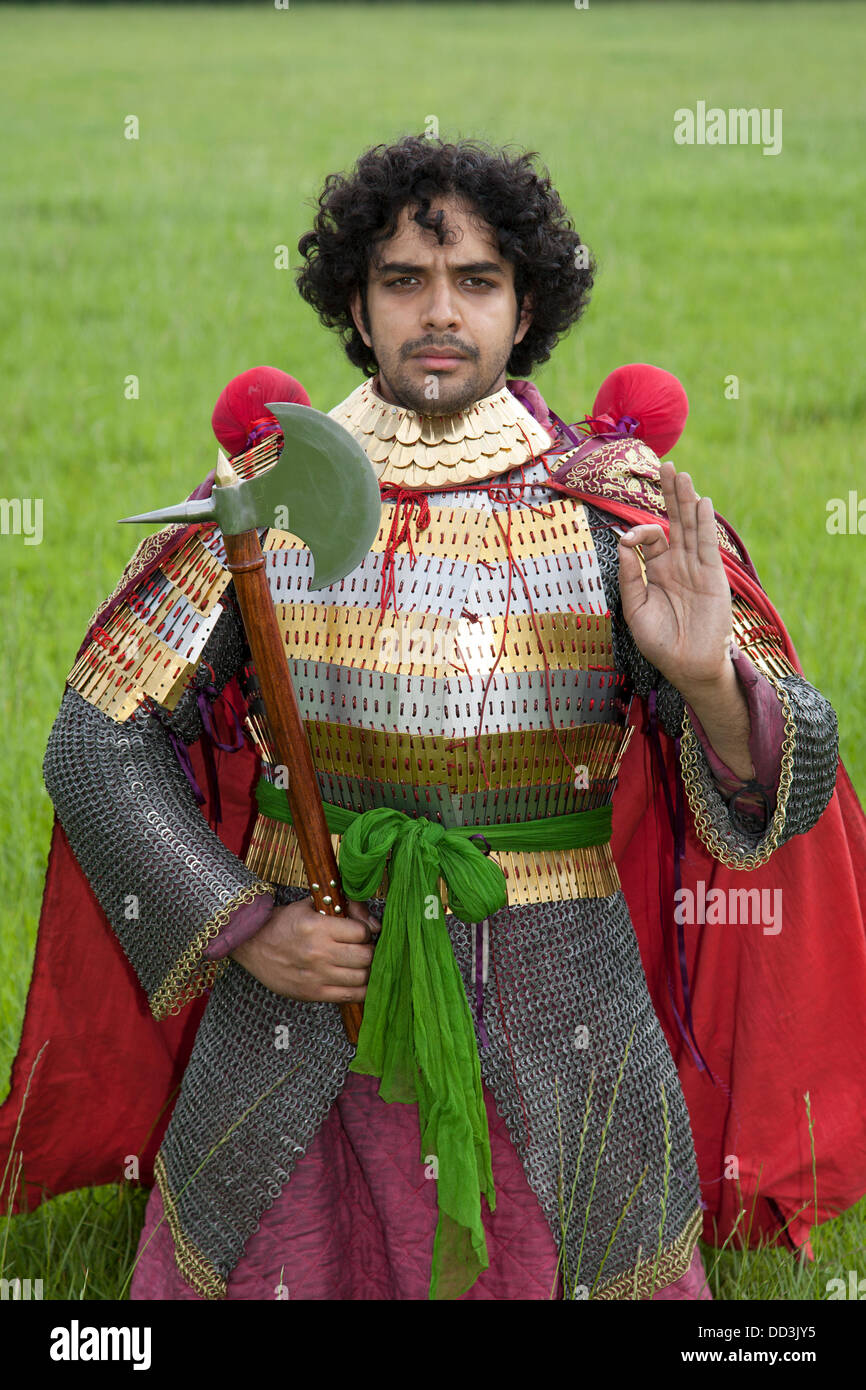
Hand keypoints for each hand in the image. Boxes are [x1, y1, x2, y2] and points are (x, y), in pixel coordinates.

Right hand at [230, 897, 379, 1003]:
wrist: (252, 944)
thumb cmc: (283, 923)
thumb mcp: (310, 905)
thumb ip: (344, 907)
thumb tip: (374, 923)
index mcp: (318, 927)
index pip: (362, 932)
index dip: (367, 931)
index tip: (362, 932)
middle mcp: (319, 953)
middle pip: (366, 956)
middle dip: (370, 951)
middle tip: (363, 948)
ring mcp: (317, 976)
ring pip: (362, 978)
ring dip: (366, 970)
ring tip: (360, 964)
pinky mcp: (313, 994)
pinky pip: (349, 996)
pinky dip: (360, 990)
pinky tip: (358, 981)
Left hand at [617, 461, 733, 695]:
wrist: (687, 665)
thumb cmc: (660, 642)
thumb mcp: (635, 608)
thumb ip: (629, 575)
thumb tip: (623, 543)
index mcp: (656, 571)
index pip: (649, 539)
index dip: (638, 533)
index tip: (628, 541)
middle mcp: (677, 565)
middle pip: (673, 522)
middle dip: (669, 495)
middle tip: (665, 466)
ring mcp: (696, 568)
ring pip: (690, 527)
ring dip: (686, 500)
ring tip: (681, 474)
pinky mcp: (712, 577)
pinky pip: (706, 545)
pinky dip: (704, 523)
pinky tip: (701, 502)